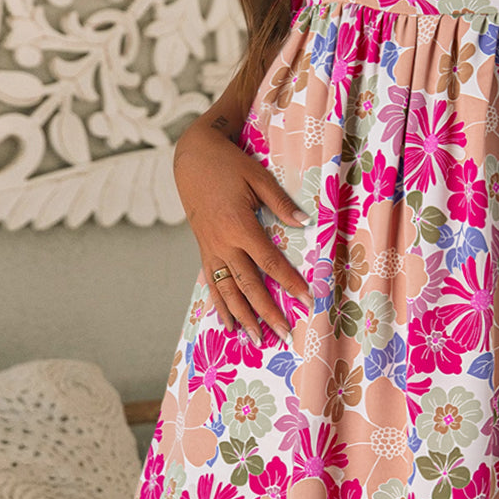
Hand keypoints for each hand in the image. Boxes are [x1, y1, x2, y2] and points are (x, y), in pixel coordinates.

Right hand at [172, 121, 311, 344]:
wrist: (192, 158)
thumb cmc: (229, 165)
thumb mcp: (259, 177)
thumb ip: (281, 203)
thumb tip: (305, 223)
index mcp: (240, 227)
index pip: (270, 263)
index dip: (289, 283)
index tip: (306, 301)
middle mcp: (223, 244)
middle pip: (248, 286)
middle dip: (268, 312)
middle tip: (284, 335)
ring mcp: (210, 249)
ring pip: (227, 291)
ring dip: (243, 317)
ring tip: (257, 340)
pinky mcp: (203, 250)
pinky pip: (212, 283)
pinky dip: (220, 305)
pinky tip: (228, 323)